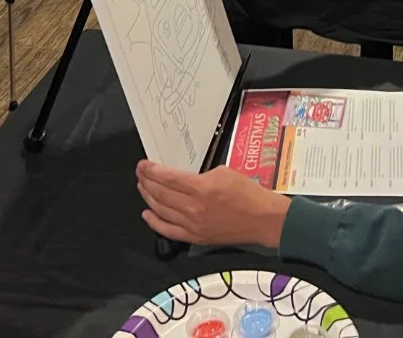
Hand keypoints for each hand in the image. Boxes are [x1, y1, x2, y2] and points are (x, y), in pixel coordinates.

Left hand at [137, 162, 291, 248]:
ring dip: (148, 198)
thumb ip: (201, 175)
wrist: (262, 218)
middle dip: (147, 181)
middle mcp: (194, 208)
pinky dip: (155, 222)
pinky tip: (147, 214)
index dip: (152, 171)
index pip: (168, 178)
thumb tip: (185, 178)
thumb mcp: (224, 172)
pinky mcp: (195, 237)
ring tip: (142, 187)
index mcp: (202, 188)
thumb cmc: (248, 194)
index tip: (143, 165)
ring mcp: (193, 225)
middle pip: (161, 193)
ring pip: (161, 210)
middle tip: (140, 173)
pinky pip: (168, 231)